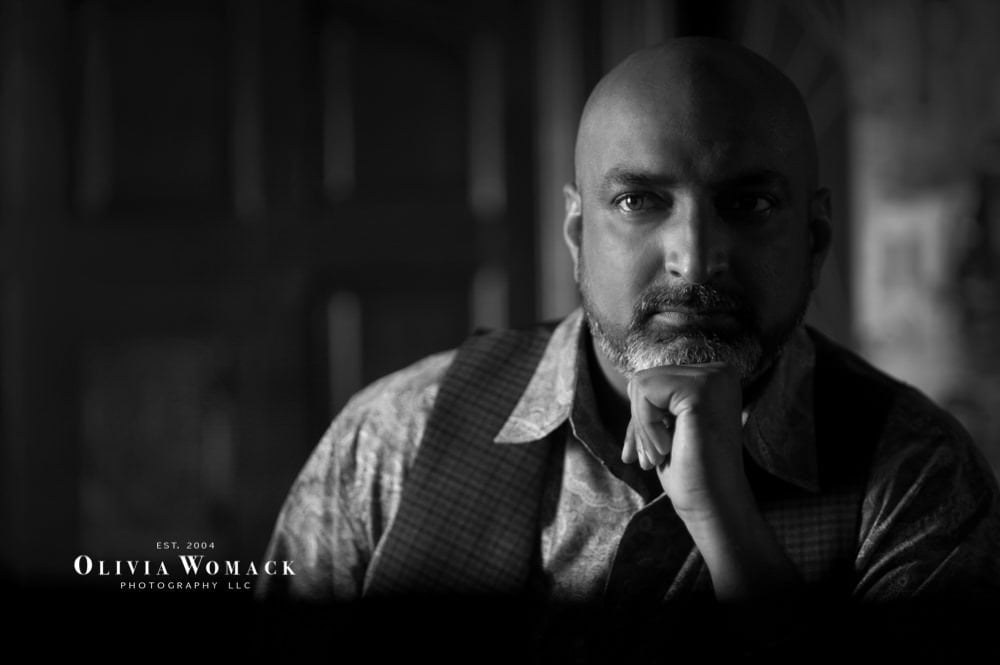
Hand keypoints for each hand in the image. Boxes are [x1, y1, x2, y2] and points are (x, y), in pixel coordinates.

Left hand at [621, 362, 749, 522]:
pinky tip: (668, 448)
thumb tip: (630, 384)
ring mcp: (713, 379)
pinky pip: (644, 393)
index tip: (648, 451)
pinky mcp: (700, 391)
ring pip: (640, 384)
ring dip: (642, 428)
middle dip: (640, 423)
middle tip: (654, 457)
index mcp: (715, 378)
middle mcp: (719, 372)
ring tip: (662, 454)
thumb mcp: (669, 426)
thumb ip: (658, 401)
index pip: (655, 379)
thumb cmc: (690, 470)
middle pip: (644, 379)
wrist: (711, 504)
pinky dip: (646, 426)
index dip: (643, 418)